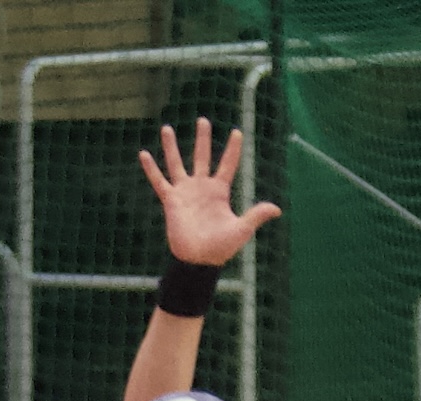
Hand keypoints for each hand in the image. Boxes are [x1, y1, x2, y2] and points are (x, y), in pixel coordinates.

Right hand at [138, 118, 280, 267]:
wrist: (198, 260)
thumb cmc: (221, 247)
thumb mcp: (241, 229)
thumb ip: (256, 215)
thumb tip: (277, 209)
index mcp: (220, 191)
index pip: (228, 164)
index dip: (233, 149)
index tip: (237, 132)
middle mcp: (201, 187)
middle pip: (202, 156)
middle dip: (203, 139)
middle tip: (203, 120)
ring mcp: (185, 192)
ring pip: (177, 163)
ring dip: (172, 146)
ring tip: (166, 128)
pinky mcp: (171, 201)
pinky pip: (159, 181)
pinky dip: (151, 169)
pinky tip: (143, 154)